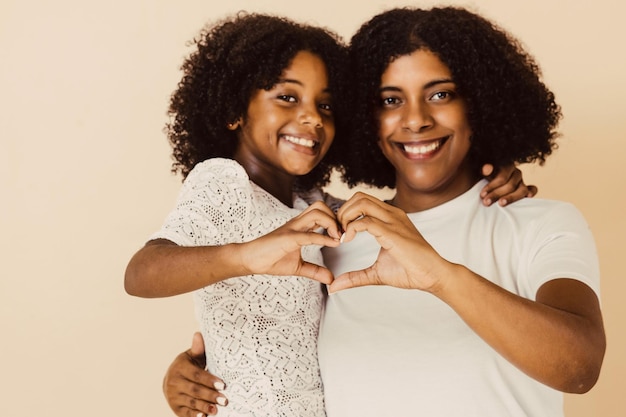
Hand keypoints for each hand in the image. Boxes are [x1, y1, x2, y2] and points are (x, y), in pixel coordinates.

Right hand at [163, 332, 227, 416]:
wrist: (171, 379)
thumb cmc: (187, 366)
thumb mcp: (191, 356)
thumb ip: (198, 349)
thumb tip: (199, 334)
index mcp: (179, 367)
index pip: (196, 375)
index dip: (209, 380)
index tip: (223, 385)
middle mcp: (174, 382)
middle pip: (194, 390)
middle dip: (210, 395)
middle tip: (224, 400)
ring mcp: (173, 396)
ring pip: (191, 402)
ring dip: (204, 407)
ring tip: (217, 410)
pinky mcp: (175, 407)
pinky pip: (185, 413)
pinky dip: (194, 415)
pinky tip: (203, 416)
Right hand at [240, 201, 340, 283]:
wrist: (249, 260)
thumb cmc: (271, 260)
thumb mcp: (298, 267)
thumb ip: (315, 271)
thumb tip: (331, 279)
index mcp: (300, 226)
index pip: (321, 212)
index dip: (335, 220)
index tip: (343, 236)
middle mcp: (297, 223)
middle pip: (321, 206)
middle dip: (335, 217)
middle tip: (342, 234)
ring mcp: (292, 229)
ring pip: (317, 212)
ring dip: (332, 223)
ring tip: (338, 238)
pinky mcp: (287, 238)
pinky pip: (308, 234)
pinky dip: (324, 238)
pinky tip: (334, 244)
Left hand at [329, 192, 448, 292]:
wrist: (433, 276)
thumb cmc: (410, 272)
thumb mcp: (376, 273)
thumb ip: (355, 277)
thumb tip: (334, 287)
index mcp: (390, 218)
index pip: (362, 201)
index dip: (346, 214)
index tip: (339, 234)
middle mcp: (392, 214)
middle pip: (359, 196)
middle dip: (342, 212)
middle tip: (338, 232)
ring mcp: (393, 221)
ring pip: (361, 202)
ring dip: (345, 216)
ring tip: (343, 236)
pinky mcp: (393, 232)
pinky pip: (366, 221)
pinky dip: (351, 228)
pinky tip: (347, 240)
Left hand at [480, 164, 537, 205]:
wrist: (484, 186)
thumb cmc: (481, 180)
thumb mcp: (479, 174)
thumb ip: (484, 170)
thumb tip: (486, 168)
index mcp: (505, 166)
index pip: (501, 177)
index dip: (491, 186)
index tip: (482, 195)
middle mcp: (515, 172)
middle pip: (510, 185)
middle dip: (497, 194)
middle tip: (486, 202)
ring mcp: (522, 181)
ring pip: (522, 190)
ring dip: (511, 198)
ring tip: (501, 204)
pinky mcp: (526, 189)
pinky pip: (533, 189)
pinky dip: (531, 192)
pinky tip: (528, 197)